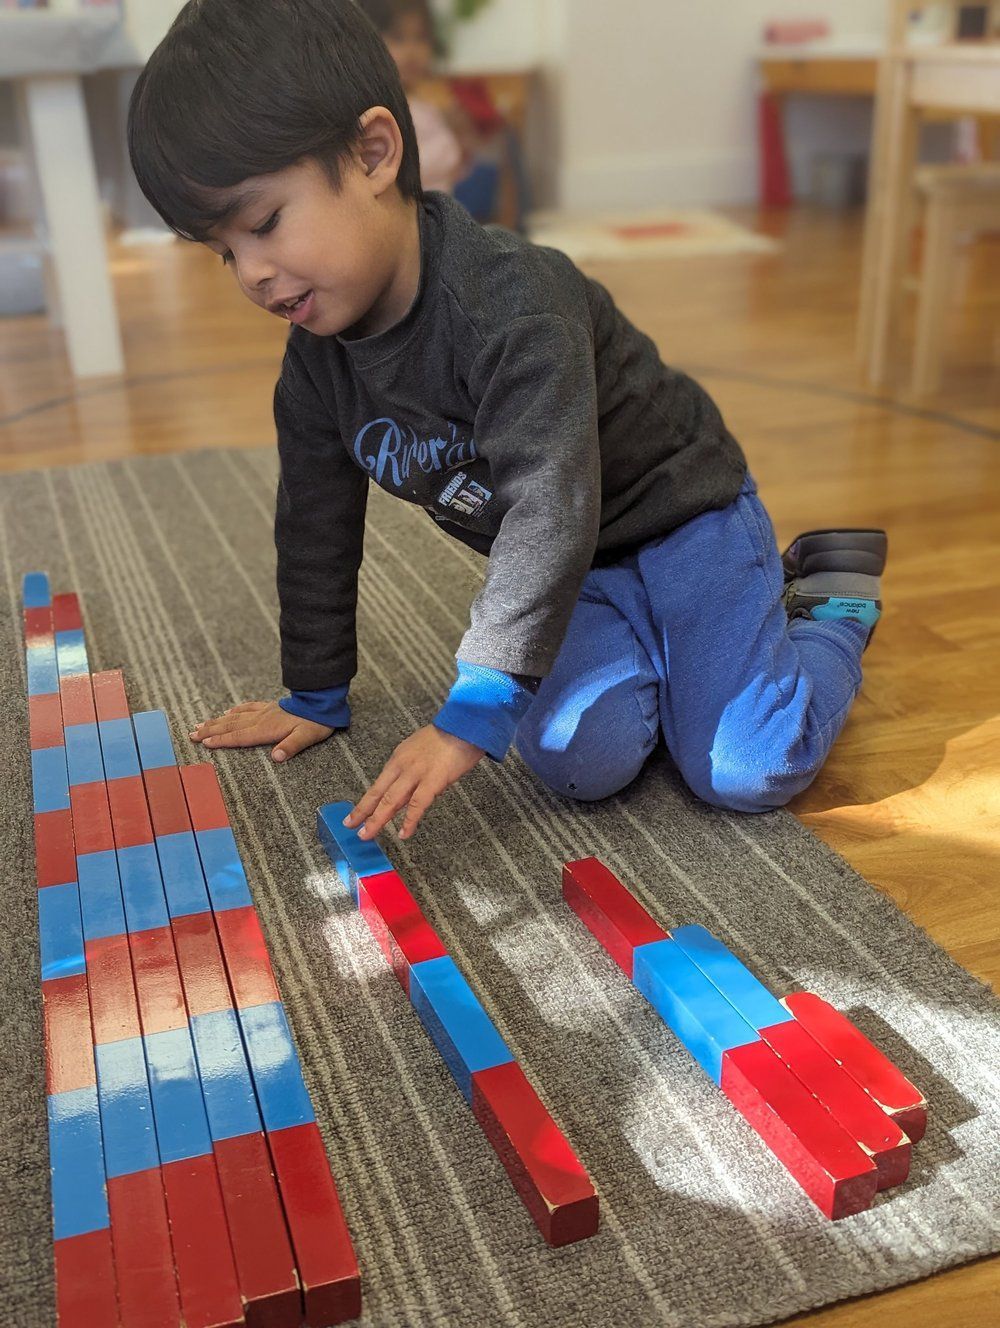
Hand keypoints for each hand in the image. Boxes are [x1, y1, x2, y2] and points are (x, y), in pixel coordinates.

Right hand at [189, 700, 332, 762]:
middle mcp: (261, 719)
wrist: (322, 700)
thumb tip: (276, 758)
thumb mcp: (307, 737)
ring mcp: (264, 711)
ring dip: (217, 721)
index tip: (204, 742)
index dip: (221, 740)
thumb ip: (291, 747)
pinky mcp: (270, 706)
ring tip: (200, 724)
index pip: (239, 736)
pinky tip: (228, 712)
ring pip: (235, 717)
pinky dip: (236, 711)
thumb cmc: (316, 722)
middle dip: (210, 730)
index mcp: (267, 729)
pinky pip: (248, 708)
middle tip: (191, 734)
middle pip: (231, 726)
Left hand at [344, 725, 484, 840]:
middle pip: (378, 794)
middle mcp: (402, 767)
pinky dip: (409, 821)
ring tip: (367, 834)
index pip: (377, 786)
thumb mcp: (420, 751)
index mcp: (398, 759)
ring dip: (377, 819)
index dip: (364, 803)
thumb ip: (412, 773)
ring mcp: (416, 774)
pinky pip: (418, 805)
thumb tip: (408, 796)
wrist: (464, 725)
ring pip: (391, 801)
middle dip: (363, 812)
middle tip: (351, 827)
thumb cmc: (448, 737)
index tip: (353, 816)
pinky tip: (403, 833)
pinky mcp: (432, 781)